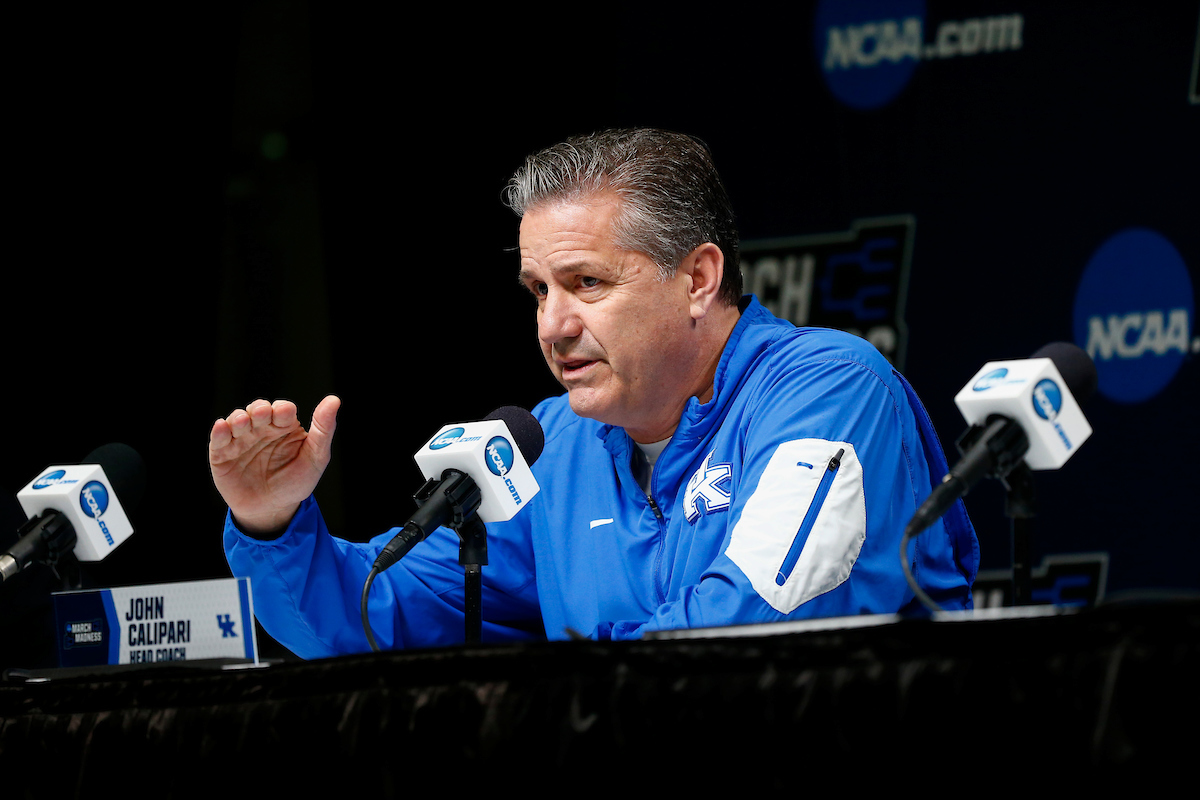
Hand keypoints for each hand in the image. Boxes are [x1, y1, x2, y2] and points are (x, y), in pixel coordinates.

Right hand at [208, 395, 340, 534]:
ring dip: (239, 418)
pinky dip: (219, 430)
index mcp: (285, 426)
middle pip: (258, 409)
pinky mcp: (222, 453)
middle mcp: (262, 429)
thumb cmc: (295, 482)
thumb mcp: (315, 457)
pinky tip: (223, 427)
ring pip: (237, 419)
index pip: (282, 409)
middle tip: (262, 415)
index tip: (285, 415)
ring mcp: (241, 440)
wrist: (271, 511)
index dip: (282, 409)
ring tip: (243, 423)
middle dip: (259, 409)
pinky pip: (218, 438)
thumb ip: (324, 429)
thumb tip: (334, 399)